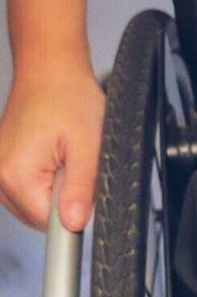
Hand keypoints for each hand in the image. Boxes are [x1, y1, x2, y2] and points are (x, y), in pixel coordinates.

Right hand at [0, 58, 105, 232]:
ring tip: (65, 157)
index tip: (83, 194)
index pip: (47, 225)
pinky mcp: (4, 165)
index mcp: (15, 175)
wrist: (51, 70)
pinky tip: (55, 158)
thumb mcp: (88, 147)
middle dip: (65, 200)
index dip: (73, 214)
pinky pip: (29, 190)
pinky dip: (46, 180)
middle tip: (76, 165)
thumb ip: (81, 189)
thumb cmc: (69, 98)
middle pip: (40, 217)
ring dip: (56, 190)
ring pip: (35, 205)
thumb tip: (74, 223)